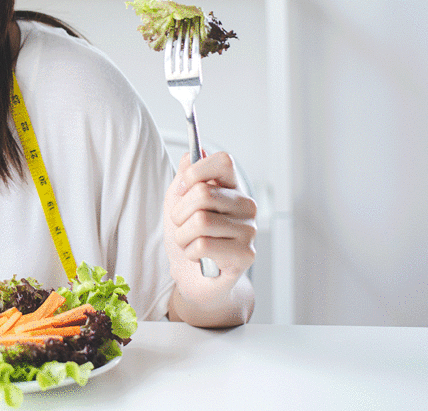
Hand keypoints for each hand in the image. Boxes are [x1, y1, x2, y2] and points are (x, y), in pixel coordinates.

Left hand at [163, 151, 256, 319]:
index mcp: (231, 187)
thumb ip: (186, 176)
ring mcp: (249, 230)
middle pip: (203, 194)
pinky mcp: (246, 255)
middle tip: (182, 225)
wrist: (191, 276)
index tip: (183, 188)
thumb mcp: (178, 200)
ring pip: (200, 222)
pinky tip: (198, 257)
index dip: (197, 172)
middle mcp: (246, 205)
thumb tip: (194, 151)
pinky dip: (190, 252)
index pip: (224, 161)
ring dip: (182, 236)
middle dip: (179, 213)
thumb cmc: (187, 235)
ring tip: (189, 242)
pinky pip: (204, 245)